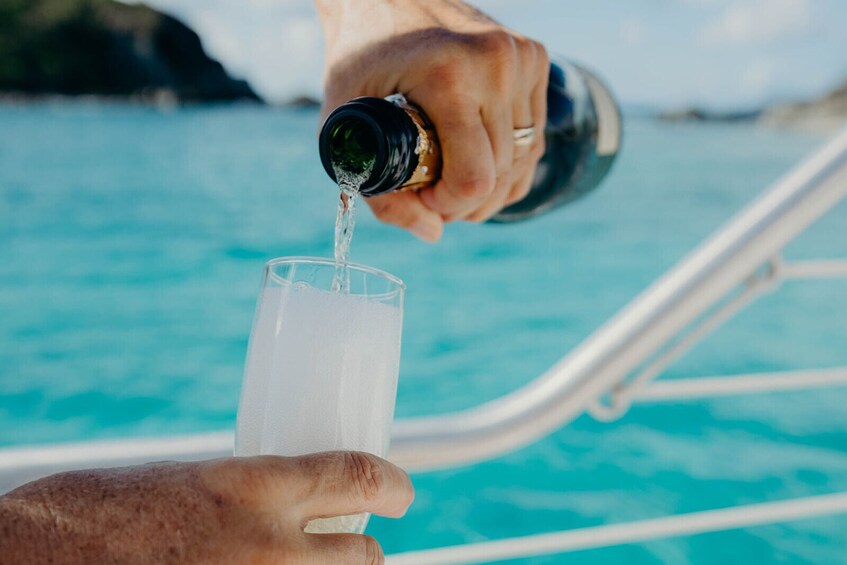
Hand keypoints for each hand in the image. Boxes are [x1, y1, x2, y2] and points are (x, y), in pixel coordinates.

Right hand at [0, 452, 413, 563]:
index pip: (361, 477)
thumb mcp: (188, 483)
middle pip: (367, 556)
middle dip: (364, 551)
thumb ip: (245, 496)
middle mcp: (269, 548)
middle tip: (352, 545)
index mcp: (254, 487)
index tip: (401, 491)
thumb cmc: (96, 517)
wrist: (33, 561)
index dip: (395, 484)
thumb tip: (287, 506)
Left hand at [317, 0, 548, 241]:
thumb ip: (380, 191)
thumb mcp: (343, 123)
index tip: (422, 198)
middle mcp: (496, 63)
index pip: (474, 176)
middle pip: (502, 174)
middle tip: (434, 195)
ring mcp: (521, 57)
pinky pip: (534, 135)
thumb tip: (431, 233)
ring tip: (454, 182)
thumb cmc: (358, 57)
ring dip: (493, 188)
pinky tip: (480, 162)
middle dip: (467, 202)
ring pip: (524, 160)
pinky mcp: (534, 56)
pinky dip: (510, 161)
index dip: (449, 205)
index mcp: (449, 76)